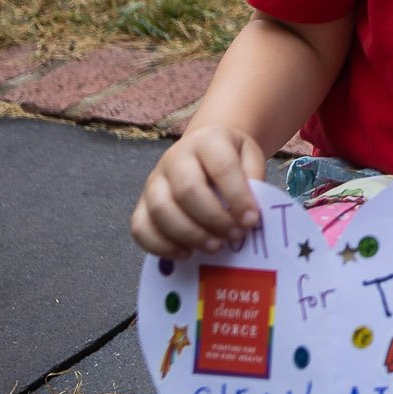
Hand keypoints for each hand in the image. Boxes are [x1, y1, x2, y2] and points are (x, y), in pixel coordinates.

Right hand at [132, 125, 265, 256]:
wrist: (203, 149)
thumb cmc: (230, 157)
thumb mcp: (250, 157)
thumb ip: (253, 181)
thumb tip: (248, 216)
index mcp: (207, 140)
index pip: (222, 168)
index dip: (237, 197)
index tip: (251, 220)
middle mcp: (174, 157)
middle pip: (187, 191)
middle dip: (213, 219)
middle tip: (233, 236)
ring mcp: (153, 180)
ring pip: (161, 210)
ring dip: (190, 235)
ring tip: (214, 247)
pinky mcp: (140, 204)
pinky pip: (140, 228)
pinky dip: (161, 246)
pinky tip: (186, 253)